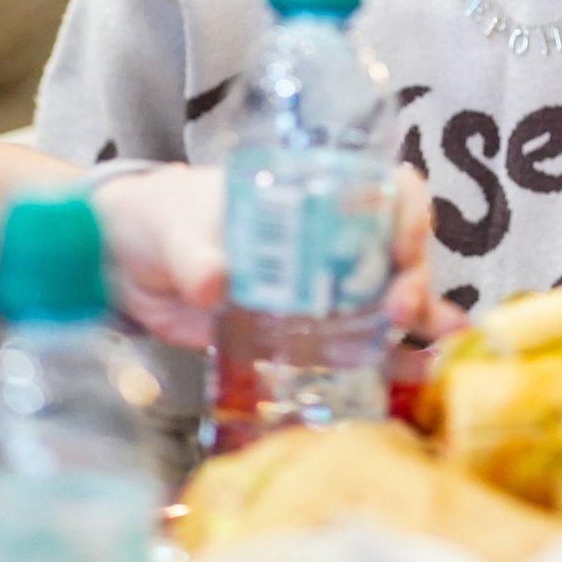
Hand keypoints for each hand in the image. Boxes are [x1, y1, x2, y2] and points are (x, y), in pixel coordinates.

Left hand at [94, 163, 464, 347]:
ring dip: (418, 317)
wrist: (124, 262)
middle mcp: (328, 236)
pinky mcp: (302, 329)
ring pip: (387, 294)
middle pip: (396, 246)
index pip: (382, 187)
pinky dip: (389, 355)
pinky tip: (416, 374)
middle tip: (400, 310)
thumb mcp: (177, 228)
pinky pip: (356, 340)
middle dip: (412, 276)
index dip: (406, 211)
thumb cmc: (161, 218)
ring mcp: (320, 284)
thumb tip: (214, 285)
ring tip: (436, 346)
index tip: (401, 245)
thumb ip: (196, 256)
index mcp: (310, 192)